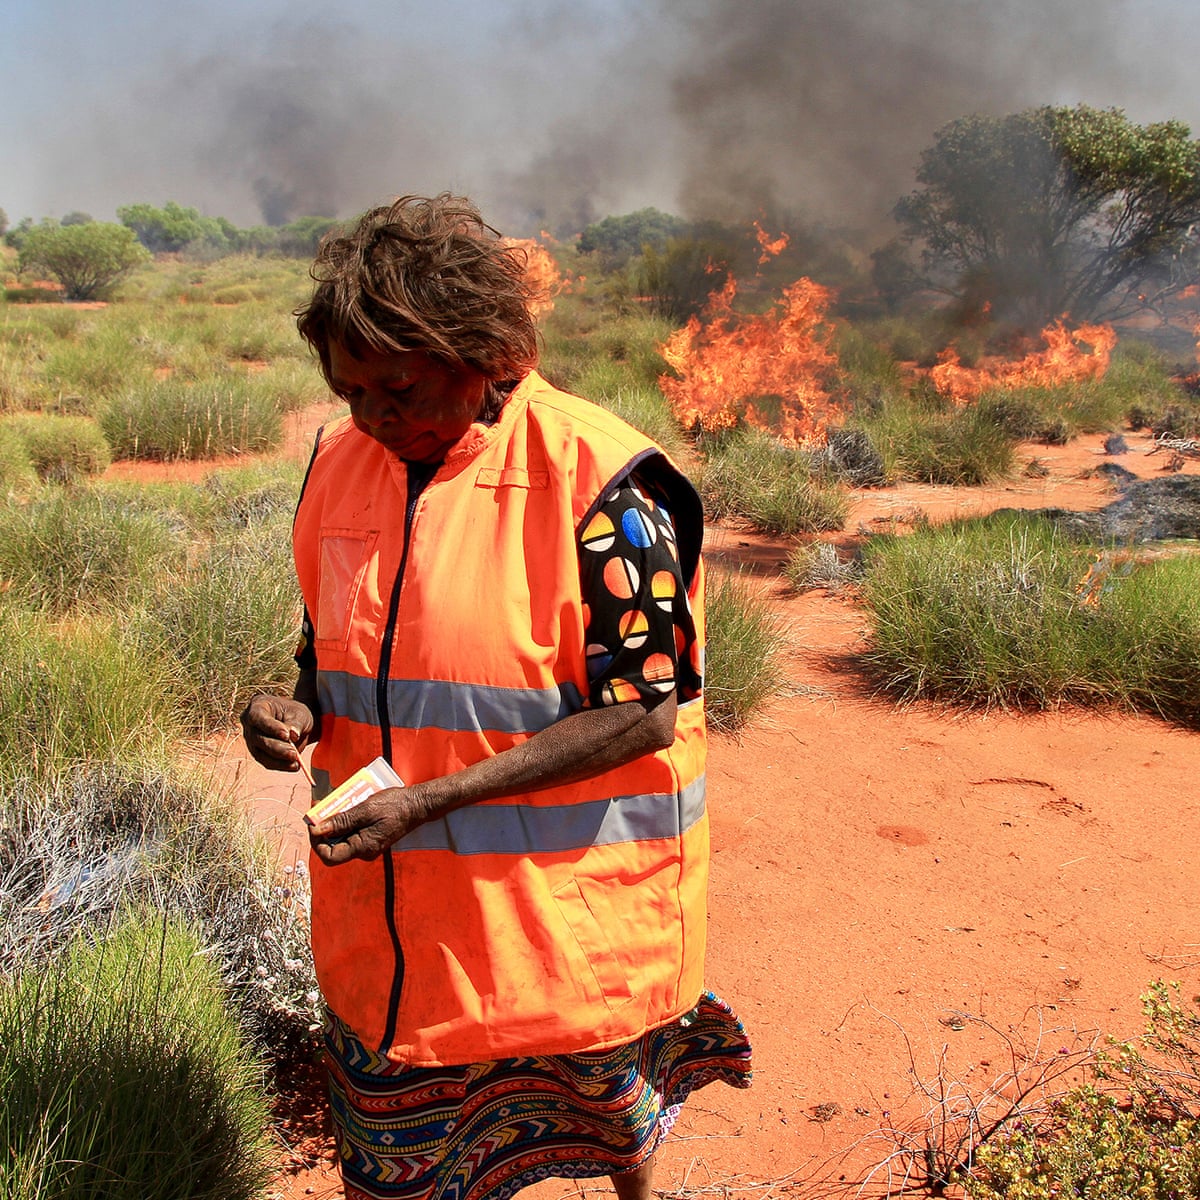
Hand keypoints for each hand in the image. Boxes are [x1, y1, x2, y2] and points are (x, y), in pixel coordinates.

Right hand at [240, 694, 315, 773]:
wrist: (298, 723)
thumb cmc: (297, 714)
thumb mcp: (300, 714)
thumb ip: (296, 724)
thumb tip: (292, 735)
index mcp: (258, 706)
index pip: (259, 718)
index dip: (271, 727)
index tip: (286, 735)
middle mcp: (250, 723)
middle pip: (258, 738)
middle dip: (277, 748)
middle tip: (294, 754)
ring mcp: (251, 739)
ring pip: (260, 753)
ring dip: (278, 760)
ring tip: (296, 762)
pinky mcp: (258, 752)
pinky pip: (266, 762)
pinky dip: (280, 765)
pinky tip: (293, 766)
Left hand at [308, 786, 434, 864]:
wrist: (416, 805)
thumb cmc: (394, 806)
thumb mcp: (365, 809)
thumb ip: (341, 821)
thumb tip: (318, 830)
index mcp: (363, 848)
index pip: (329, 856)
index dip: (316, 841)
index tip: (313, 822)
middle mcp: (364, 852)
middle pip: (333, 846)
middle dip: (323, 827)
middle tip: (319, 806)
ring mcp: (367, 846)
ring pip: (341, 837)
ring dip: (333, 821)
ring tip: (332, 802)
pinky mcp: (370, 838)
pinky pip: (351, 832)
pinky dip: (344, 820)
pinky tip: (345, 805)